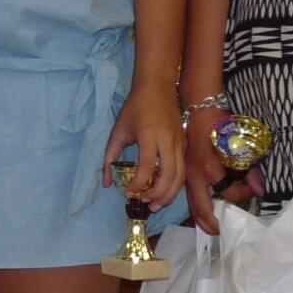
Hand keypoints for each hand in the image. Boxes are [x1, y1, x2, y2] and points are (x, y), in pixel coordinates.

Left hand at [102, 84, 183, 210]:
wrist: (158, 87)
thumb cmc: (135, 109)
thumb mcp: (118, 131)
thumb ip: (110, 158)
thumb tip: (107, 184)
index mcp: (149, 136)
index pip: (147, 167)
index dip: (138, 184)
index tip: (128, 193)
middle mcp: (168, 141)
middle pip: (170, 176)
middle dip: (158, 195)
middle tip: (146, 204)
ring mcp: (180, 143)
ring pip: (181, 175)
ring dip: (170, 194)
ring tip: (156, 204)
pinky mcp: (185, 144)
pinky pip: (183, 169)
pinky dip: (175, 184)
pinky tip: (164, 191)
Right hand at [181, 104, 266, 233]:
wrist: (198, 108)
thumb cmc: (219, 124)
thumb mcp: (240, 145)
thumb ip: (250, 169)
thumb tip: (260, 190)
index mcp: (209, 169)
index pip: (228, 193)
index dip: (244, 194)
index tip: (254, 190)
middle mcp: (194, 176)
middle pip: (201, 209)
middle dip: (210, 224)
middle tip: (220, 232)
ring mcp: (185, 174)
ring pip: (192, 203)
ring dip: (201, 216)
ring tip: (211, 226)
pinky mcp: (183, 171)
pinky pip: (189, 193)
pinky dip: (196, 204)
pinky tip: (204, 207)